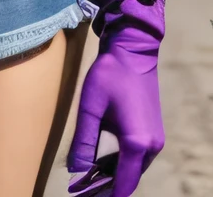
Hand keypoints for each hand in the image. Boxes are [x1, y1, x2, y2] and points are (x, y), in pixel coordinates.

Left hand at [67, 0, 168, 196]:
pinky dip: (121, 164)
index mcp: (136, 143)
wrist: (133, 50)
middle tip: (81, 192)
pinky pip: (138, 157)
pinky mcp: (153, 131)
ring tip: (87, 181)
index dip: (105, 196)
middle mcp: (151, 145)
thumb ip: (84, 143)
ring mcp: (155, 138)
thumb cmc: (110, 75)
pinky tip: (101, 164)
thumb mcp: (90, 108)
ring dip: (113, 177)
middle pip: (129, 179)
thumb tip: (76, 171)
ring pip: (134, 169)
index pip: (123, 184)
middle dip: (106, 189)